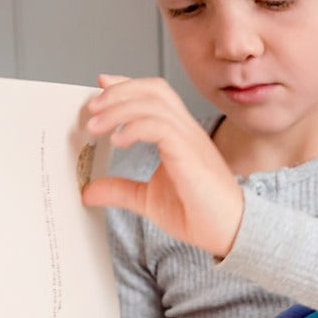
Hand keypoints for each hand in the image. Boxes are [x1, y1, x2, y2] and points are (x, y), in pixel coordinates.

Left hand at [81, 74, 244, 257]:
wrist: (228, 232)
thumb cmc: (199, 214)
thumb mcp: (147, 200)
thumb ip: (120, 190)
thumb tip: (89, 191)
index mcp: (179, 135)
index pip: (154, 95)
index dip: (127, 85)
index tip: (101, 85)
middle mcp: (186, 131)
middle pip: (154, 89)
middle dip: (120, 91)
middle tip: (92, 107)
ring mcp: (190, 139)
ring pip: (155, 103)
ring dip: (120, 108)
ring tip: (95, 125)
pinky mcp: (190, 153)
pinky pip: (161, 126)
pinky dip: (135, 128)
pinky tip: (118, 141)